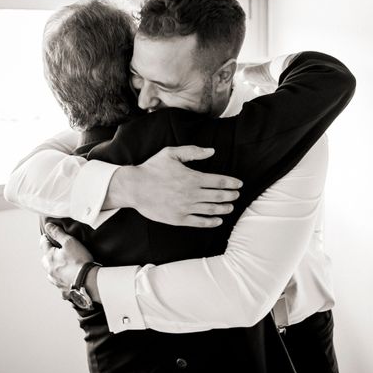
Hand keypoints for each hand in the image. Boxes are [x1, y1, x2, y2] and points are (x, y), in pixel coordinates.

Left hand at [40, 223, 92, 291]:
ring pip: (50, 273)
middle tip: (53, 251)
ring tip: (60, 265)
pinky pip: (59, 284)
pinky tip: (67, 279)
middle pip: (44, 260)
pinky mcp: (63, 289)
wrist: (88, 280)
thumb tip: (48, 226)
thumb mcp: (70, 242)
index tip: (46, 236)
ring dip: (53, 268)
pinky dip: (62, 280)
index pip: (43, 244)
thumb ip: (58, 233)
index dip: (45, 238)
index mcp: (50, 257)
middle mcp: (50, 270)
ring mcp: (56, 281)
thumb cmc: (79, 261)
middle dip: (47, 254)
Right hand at [107, 146, 242, 227]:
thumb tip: (212, 151)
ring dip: (224, 208)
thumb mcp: (171, 153)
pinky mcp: (179, 218)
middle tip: (236, 195)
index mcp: (192, 177)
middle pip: (218, 196)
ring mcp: (186, 208)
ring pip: (211, 209)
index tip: (239, 184)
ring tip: (230, 207)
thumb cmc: (152, 168)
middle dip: (231, 196)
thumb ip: (193, 151)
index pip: (219, 181)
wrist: (134, 187)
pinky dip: (211, 221)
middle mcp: (192, 194)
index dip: (232, 183)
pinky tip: (218, 220)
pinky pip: (200, 222)